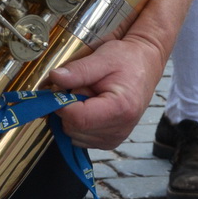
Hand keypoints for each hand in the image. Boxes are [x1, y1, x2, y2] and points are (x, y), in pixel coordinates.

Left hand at [48, 34, 164, 149]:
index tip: (60, 88)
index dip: (61, 104)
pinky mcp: (109, 141)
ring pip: (73, 135)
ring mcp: (114, 138)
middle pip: (72, 128)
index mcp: (119, 108)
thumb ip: (78, 70)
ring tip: (88, 95)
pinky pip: (79, 138)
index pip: (77, 118)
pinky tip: (89, 106)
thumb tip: (54, 78)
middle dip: (67, 107)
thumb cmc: (127, 60)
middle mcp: (119, 129)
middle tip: (81, 87)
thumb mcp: (102, 57)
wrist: (143, 65)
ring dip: (72, 115)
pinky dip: (77, 123)